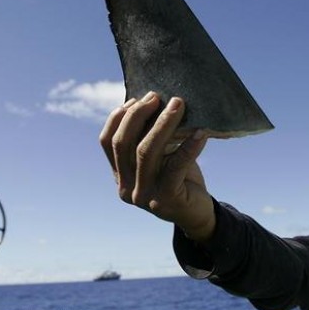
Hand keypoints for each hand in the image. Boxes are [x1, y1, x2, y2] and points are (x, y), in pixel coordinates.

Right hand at [99, 92, 214, 240]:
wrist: (197, 213)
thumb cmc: (179, 177)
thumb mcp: (160, 156)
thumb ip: (150, 136)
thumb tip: (153, 99)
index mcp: (119, 175)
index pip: (107, 141)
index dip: (118, 117)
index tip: (136, 98)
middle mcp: (125, 187)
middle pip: (124, 143)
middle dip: (139, 114)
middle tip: (157, 96)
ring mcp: (144, 195)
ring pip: (146, 152)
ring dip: (162, 123)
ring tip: (178, 105)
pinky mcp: (166, 200)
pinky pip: (176, 166)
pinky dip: (189, 146)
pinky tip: (201, 132)